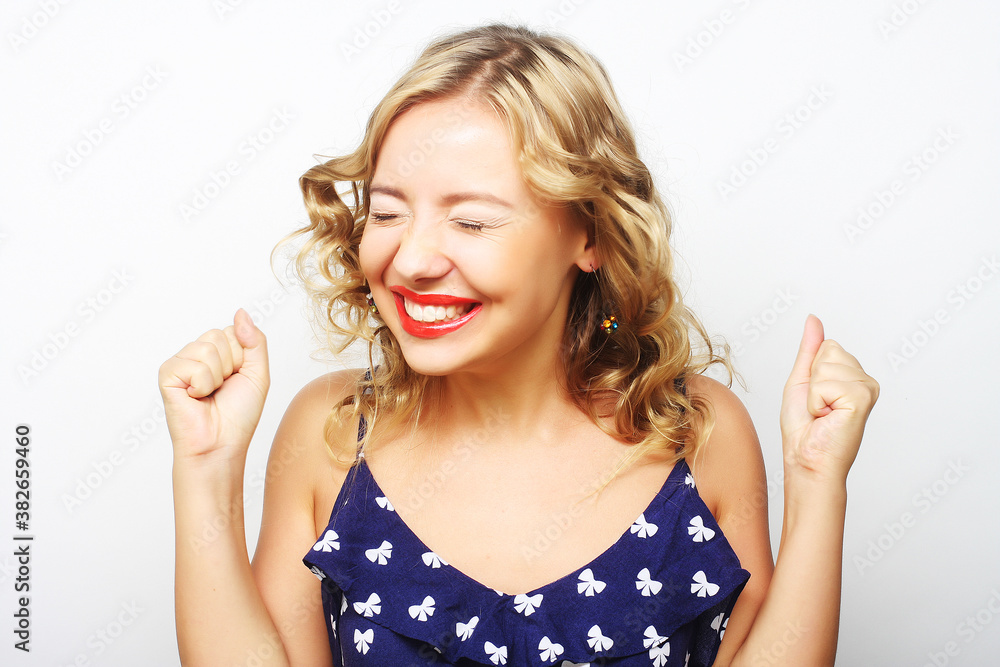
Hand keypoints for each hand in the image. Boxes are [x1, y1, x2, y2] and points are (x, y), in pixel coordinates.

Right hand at [158, 309, 269, 463]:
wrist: (221, 444)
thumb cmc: (238, 414)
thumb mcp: (258, 373)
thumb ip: (254, 340)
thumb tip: (241, 312)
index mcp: (217, 352)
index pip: (233, 331)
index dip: (243, 357)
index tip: (236, 379)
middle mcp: (196, 354)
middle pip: (219, 335)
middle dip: (231, 365)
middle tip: (222, 388)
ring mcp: (180, 363)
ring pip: (207, 348)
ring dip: (217, 377)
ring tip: (209, 394)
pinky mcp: (167, 375)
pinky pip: (193, 365)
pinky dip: (202, 385)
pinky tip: (195, 398)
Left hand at [779, 315, 878, 483]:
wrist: (807, 459)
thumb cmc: (804, 427)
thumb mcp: (802, 380)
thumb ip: (810, 349)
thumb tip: (814, 320)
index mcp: (852, 374)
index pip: (828, 345)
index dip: (811, 371)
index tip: (816, 396)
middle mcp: (865, 380)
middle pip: (829, 350)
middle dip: (812, 380)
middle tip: (819, 407)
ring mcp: (867, 388)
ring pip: (826, 366)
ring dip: (814, 393)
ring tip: (823, 414)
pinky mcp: (862, 398)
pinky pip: (826, 383)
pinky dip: (818, 402)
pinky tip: (828, 418)